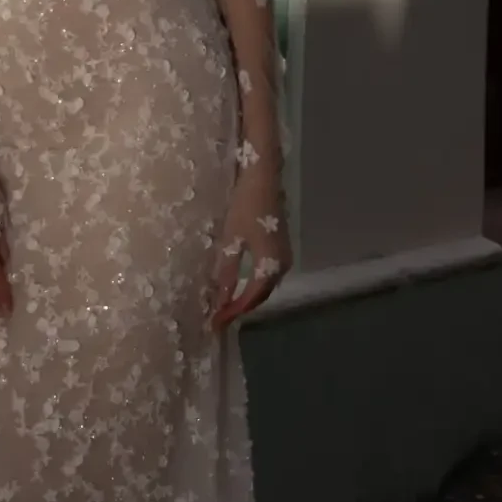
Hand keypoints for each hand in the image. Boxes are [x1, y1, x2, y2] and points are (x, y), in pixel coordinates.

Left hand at [209, 164, 290, 330]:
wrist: (264, 179)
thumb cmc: (245, 207)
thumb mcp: (231, 241)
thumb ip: (228, 273)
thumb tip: (221, 301)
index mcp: (271, 266)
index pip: (252, 297)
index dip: (234, 311)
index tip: (216, 323)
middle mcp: (283, 265)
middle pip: (261, 294)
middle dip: (241, 307)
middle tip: (219, 317)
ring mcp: (284, 256)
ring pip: (265, 285)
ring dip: (248, 296)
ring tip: (227, 305)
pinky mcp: (281, 247)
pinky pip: (268, 274)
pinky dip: (254, 283)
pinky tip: (240, 284)